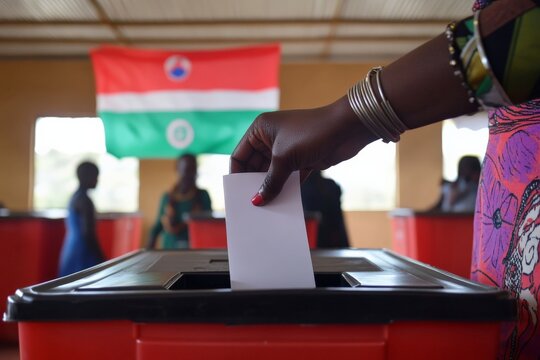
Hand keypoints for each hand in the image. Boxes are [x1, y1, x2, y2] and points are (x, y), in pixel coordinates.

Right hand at [230, 96, 378, 204]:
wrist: (347, 129)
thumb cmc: (311, 134)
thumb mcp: (285, 159)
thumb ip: (270, 182)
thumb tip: (257, 201)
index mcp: (260, 130)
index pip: (240, 155)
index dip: (237, 174)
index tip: (236, 194)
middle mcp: (271, 138)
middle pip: (255, 166)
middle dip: (253, 184)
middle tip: (250, 206)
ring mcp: (287, 150)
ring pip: (272, 173)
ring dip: (270, 188)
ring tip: (264, 208)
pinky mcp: (302, 160)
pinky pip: (288, 178)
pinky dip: (285, 188)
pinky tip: (281, 204)